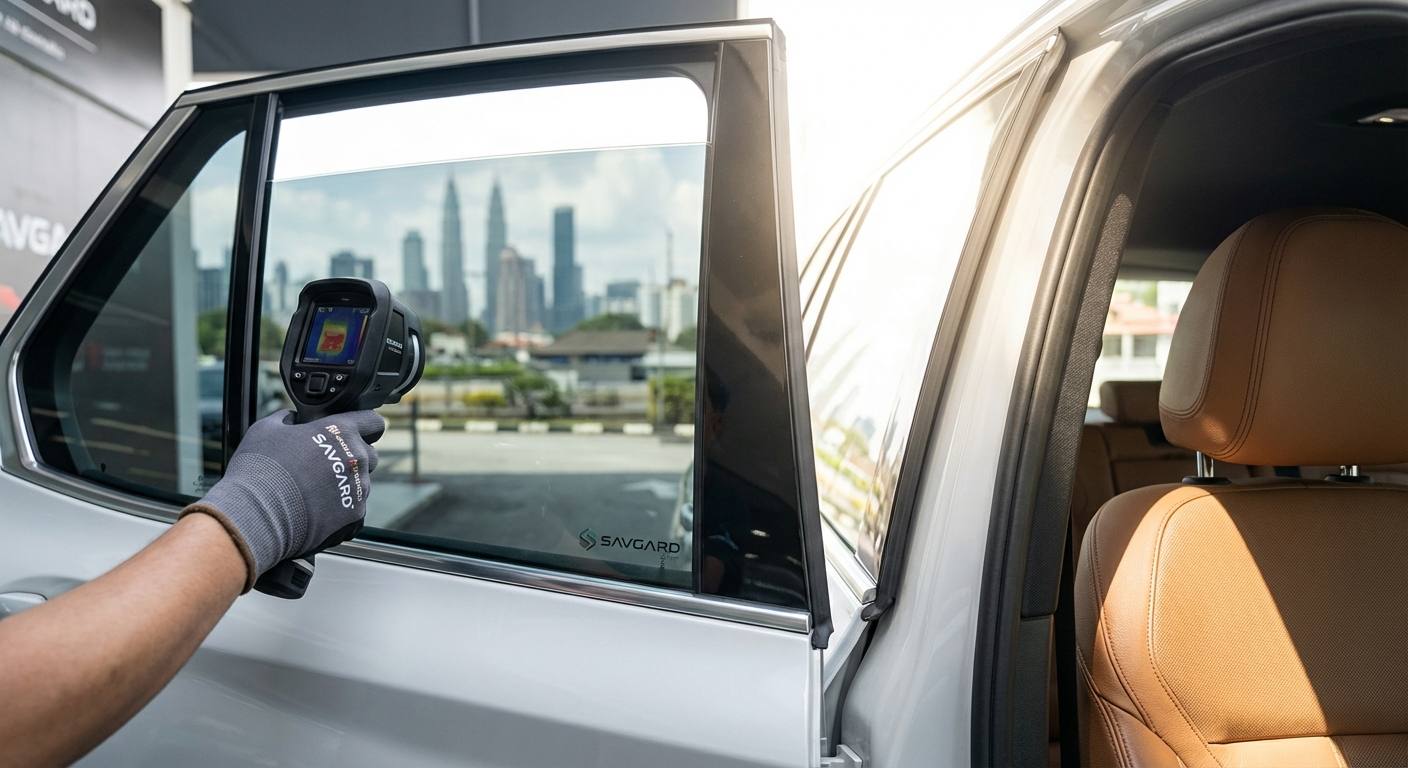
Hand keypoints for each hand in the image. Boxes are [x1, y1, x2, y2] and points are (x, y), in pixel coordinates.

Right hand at [182, 410, 384, 591]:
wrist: (256, 515)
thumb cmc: (260, 469)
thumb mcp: (266, 429)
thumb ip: (287, 419)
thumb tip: (292, 418)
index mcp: (340, 432)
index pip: (372, 421)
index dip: (365, 425)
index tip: (357, 432)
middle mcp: (355, 457)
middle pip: (369, 454)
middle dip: (352, 457)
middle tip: (324, 465)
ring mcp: (358, 487)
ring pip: (362, 482)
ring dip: (346, 483)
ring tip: (315, 490)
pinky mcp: (354, 514)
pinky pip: (355, 506)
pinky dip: (341, 507)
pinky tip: (317, 508)